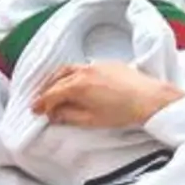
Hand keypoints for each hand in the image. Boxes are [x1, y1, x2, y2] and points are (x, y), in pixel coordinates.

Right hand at [33, 62, 183, 128]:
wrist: (149, 99)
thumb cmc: (123, 112)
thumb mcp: (91, 120)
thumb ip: (69, 116)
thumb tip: (55, 115)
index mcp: (77, 86)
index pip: (52, 94)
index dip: (42, 103)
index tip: (35, 109)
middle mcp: (83, 71)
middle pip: (57, 78)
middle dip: (46, 89)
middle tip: (41, 100)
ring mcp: (95, 65)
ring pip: (69, 69)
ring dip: (58, 78)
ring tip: (54, 88)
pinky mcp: (107, 63)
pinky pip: (83, 66)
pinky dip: (73, 73)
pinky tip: (75, 81)